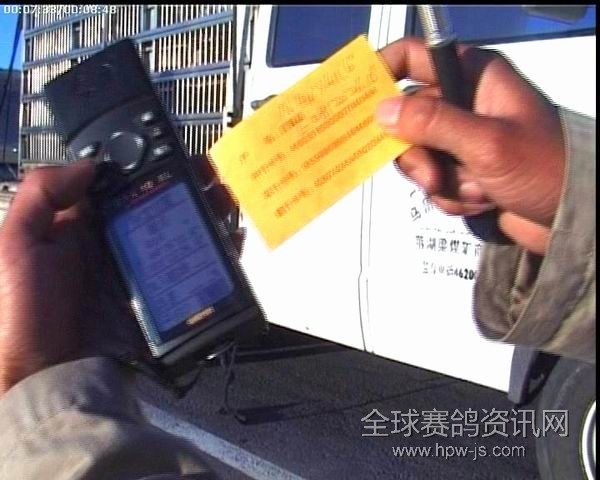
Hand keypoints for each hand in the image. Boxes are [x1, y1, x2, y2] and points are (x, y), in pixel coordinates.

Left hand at [0, 156, 242, 395]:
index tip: (174, 151)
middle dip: (188, 186)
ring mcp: (142, 269)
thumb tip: (90, 163)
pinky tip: (230, 238)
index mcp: (83, 225)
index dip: (148, 164)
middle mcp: (116, 242)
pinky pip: (193, 268)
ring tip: (225, 200)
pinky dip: (215, 252)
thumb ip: (42, 196)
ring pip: (182, 232)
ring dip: (206, 213)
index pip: (121, 184)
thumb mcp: (16, 247)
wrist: (53, 377)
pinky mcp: (162, 296)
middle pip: (160, 204)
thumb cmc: (24, 314)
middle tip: (211, 177)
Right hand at [375, 37, 564, 253]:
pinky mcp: (462, 169)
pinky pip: (433, 181)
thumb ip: (432, 123)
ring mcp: (461, 139)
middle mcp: (463, 103)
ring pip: (417, 155)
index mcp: (474, 77)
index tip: (361, 99)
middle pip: (407, 117)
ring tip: (476, 188)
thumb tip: (383, 111)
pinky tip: (482, 198)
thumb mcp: (487, 142)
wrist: (572, 215)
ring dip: (441, 180)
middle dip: (419, 155)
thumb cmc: (548, 167)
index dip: (383, 72)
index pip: (414, 57)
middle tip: (434, 173)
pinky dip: (452, 196)